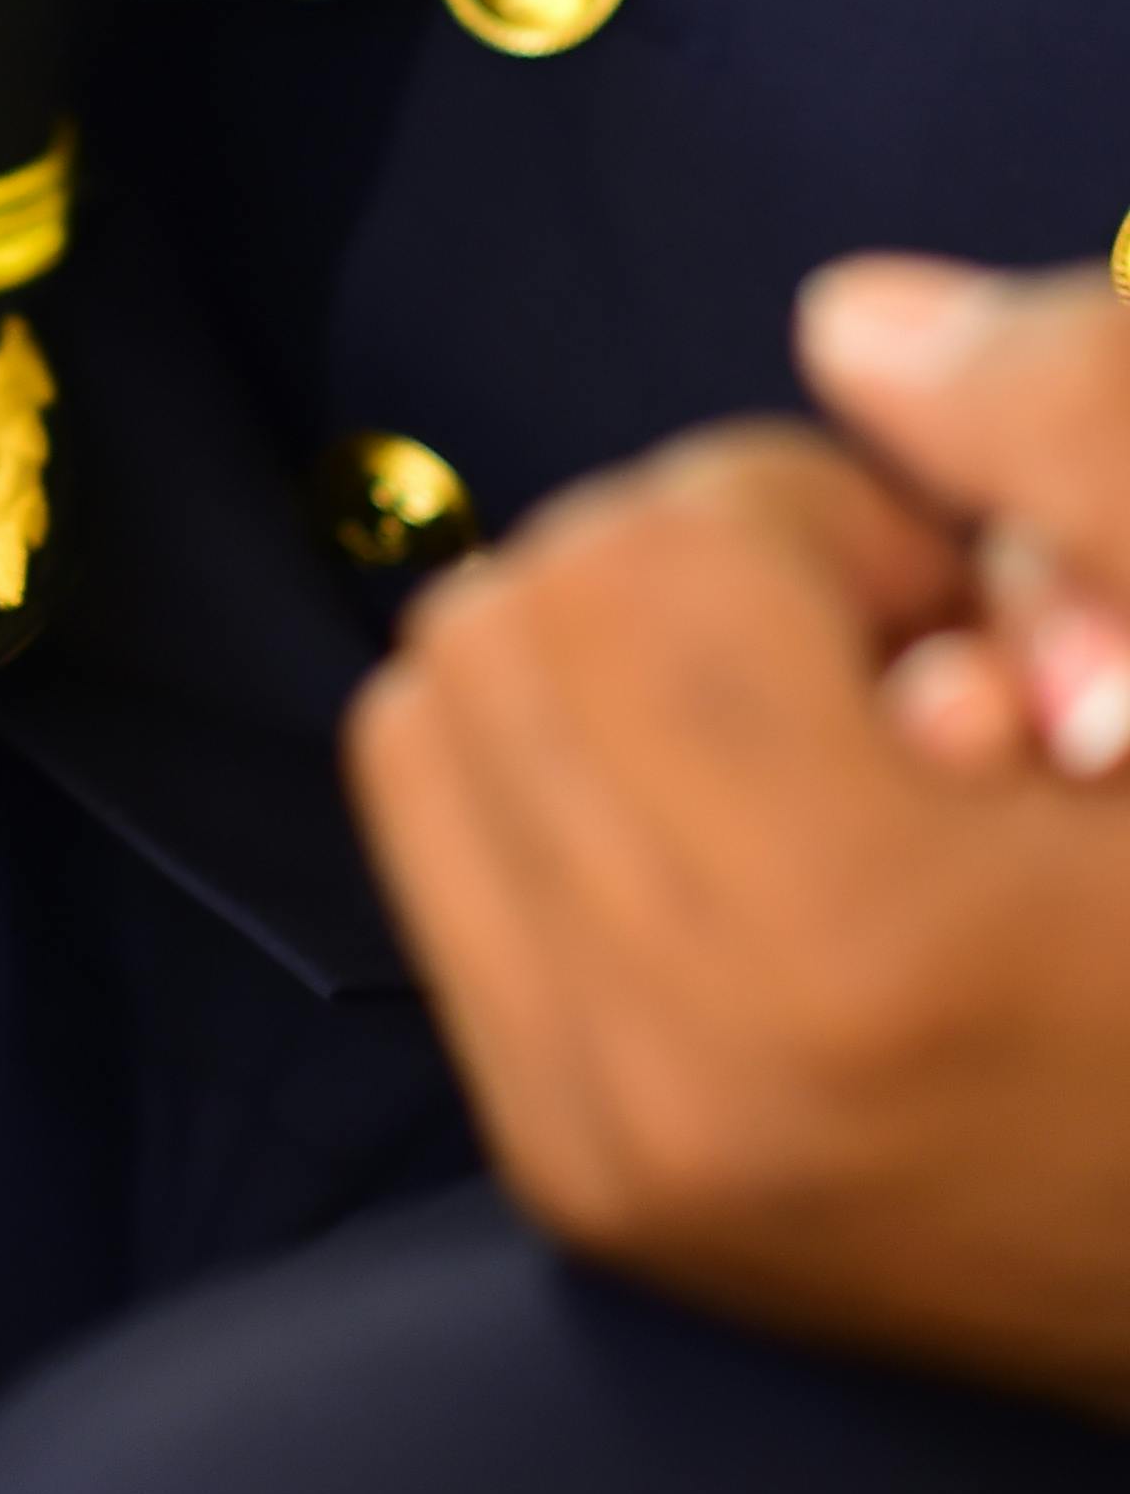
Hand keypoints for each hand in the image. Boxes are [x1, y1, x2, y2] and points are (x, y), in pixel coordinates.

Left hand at [345, 288, 1129, 1413]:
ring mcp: (598, 1134)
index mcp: (851, 937)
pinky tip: (734, 840)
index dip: (813, 518)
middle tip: (875, 678)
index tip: (943, 610)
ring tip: (807, 756)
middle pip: (509, 611)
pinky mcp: (565, 1173)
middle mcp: (674, 1056)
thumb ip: (1082, 481)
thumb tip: (853, 320)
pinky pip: (434, 856)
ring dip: (604, 673)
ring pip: (430, 715)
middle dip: (691, 579)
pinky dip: (553, 789)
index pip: (657, 556)